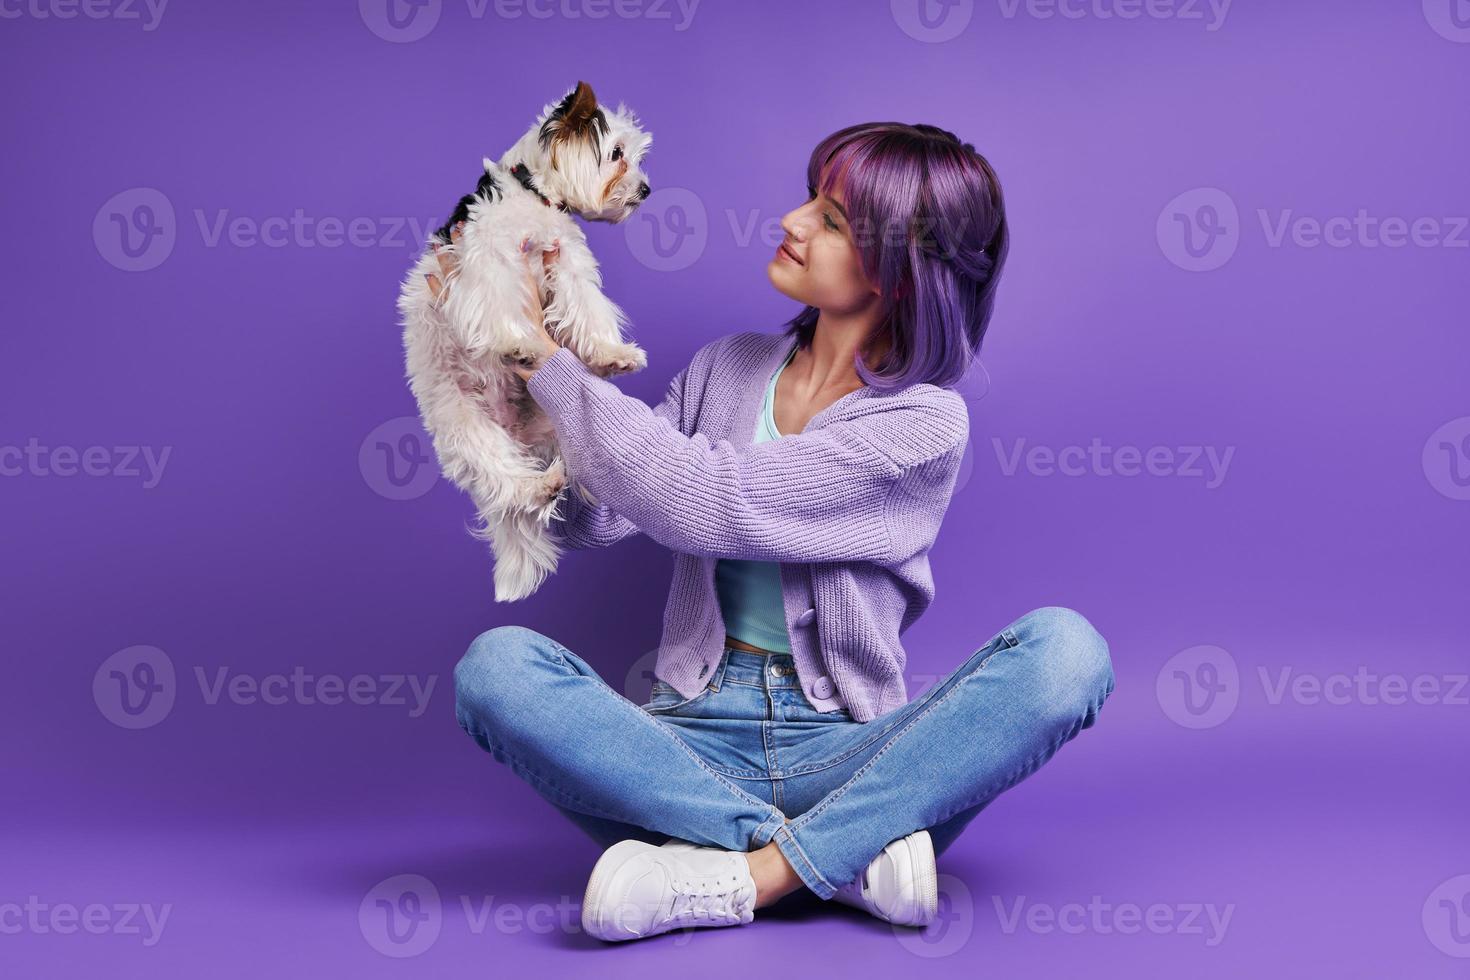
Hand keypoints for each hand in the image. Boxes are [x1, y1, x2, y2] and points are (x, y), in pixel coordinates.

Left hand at [426, 223, 562, 381]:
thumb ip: (538, 265)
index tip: (465, 224)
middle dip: (456, 244)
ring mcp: (463, 305)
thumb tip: (547, 243)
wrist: (523, 348)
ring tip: (435, 247)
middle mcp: (474, 291)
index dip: (469, 239)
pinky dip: (435, 287)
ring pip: (447, 277)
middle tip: (455, 229)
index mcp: (489, 281)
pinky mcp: (458, 318)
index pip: (475, 254)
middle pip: (461, 262)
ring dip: (442, 261)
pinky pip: (441, 299)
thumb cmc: (530, 319)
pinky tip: (429, 277)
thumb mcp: (533, 289)